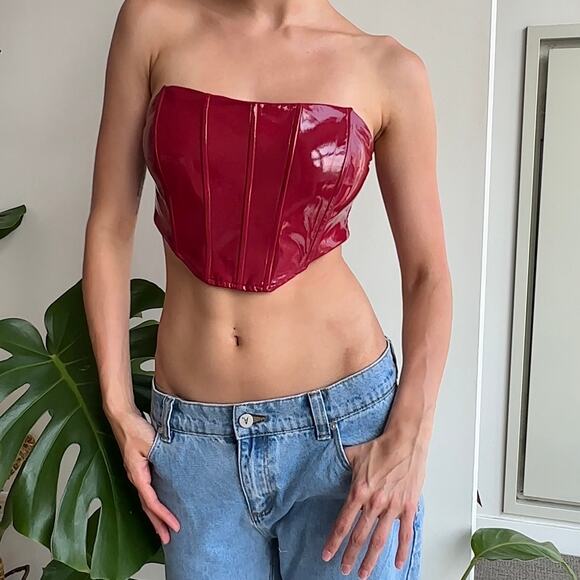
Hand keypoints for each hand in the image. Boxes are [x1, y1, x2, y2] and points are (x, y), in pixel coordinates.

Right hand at [107, 409, 180, 543]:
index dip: (163, 515)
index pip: (152, 501)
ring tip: (164, 529)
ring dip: (155, 516)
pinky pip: (146, 491)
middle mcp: (135, 476)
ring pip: (146, 500)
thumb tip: (171, 472)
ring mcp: (135, 473)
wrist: (121, 417)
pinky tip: (159, 505)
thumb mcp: (149, 442)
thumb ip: (159, 457)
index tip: (174, 525)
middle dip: (158, 524)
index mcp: (137, 474)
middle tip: (168, 538)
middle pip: (147, 507)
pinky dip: (153, 502)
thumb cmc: (134, 427)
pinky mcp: (138, 468)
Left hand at [321, 430, 426, 577]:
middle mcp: (375, 502)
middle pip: (359, 536)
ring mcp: (393, 507)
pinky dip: (401, 550)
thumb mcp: (353, 454)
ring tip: (363, 573)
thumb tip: (326, 465)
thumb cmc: (380, 447)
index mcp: (359, 491)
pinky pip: (405, 533)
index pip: (343, 523)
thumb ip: (340, 465)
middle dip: (350, 555)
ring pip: (379, 540)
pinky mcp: (408, 506)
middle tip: (343, 569)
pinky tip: (397, 563)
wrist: (405, 441)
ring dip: (371, 559)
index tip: (327, 555)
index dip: (334, 541)